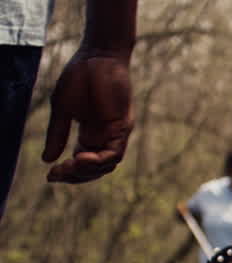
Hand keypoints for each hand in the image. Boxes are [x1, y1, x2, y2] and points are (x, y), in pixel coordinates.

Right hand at [42, 48, 133, 183]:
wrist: (97, 56)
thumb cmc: (80, 78)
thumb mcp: (63, 109)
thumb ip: (57, 135)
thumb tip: (47, 160)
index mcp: (90, 136)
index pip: (82, 164)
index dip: (67, 173)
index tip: (50, 176)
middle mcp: (104, 138)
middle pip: (95, 170)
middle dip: (75, 176)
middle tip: (57, 174)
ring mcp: (115, 134)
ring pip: (106, 166)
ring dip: (87, 171)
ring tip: (69, 166)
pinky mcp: (123, 127)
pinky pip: (115, 153)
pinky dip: (100, 160)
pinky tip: (81, 158)